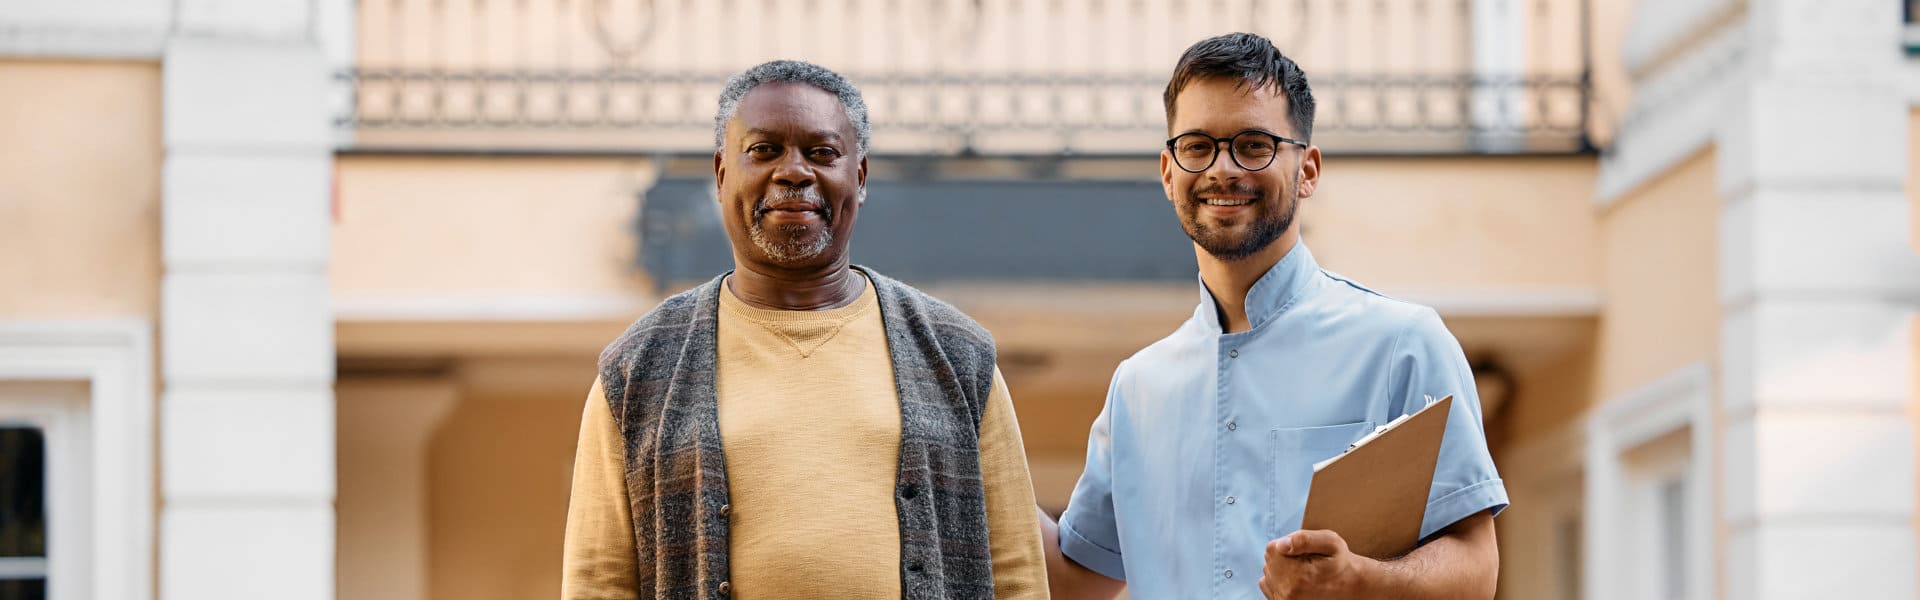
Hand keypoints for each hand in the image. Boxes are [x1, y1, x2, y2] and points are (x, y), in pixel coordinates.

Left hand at [1258, 530, 1374, 598]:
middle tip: (1308, 564)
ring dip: (1282, 570)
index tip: (1306, 554)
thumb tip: (1281, 545)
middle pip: (1269, 561)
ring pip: (1268, 573)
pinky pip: (1266, 584)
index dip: (1288, 545)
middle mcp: (1288, 593)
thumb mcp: (1331, 542)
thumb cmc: (1340, 563)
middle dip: (1285, 558)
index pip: (1273, 548)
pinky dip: (1278, 580)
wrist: (1350, 587)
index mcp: (1297, 577)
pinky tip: (1296, 582)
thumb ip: (1304, 539)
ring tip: (1304, 574)